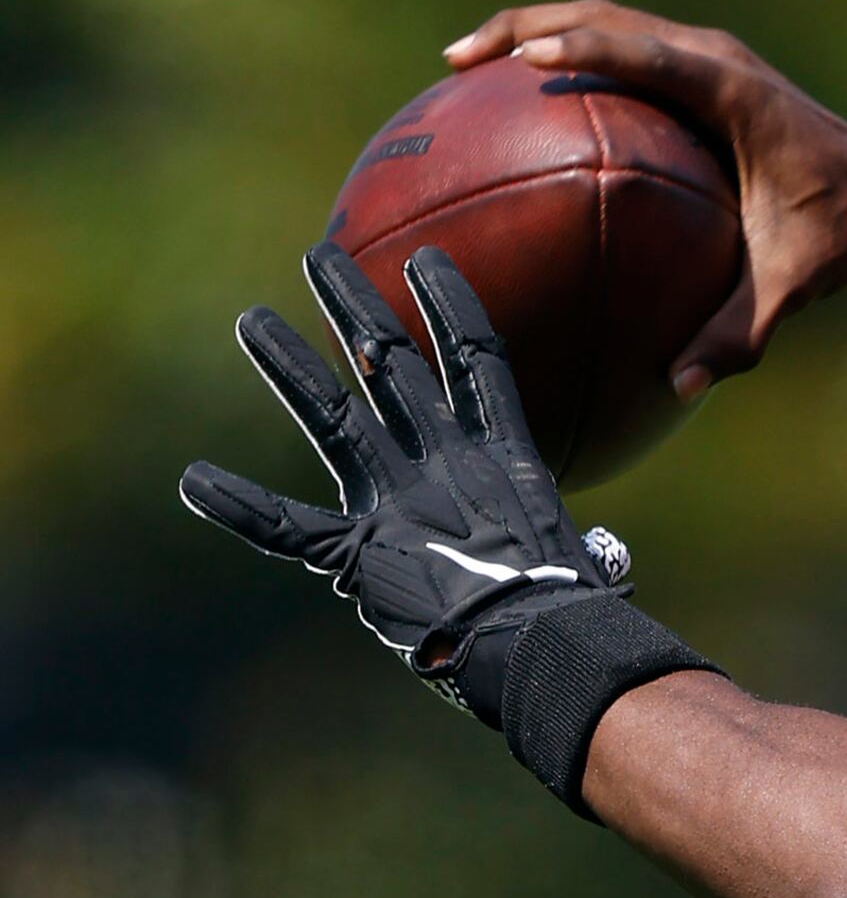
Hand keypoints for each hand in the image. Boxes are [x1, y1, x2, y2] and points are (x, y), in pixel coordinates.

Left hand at [181, 242, 634, 729]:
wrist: (537, 639)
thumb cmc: (574, 611)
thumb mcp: (585, 561)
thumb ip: (582, 550)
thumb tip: (601, 561)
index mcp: (505, 457)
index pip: (476, 358)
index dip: (449, 304)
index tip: (424, 259)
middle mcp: (446, 461)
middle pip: (392, 361)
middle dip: (353, 305)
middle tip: (319, 258)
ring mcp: (397, 501)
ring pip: (333, 415)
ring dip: (289, 365)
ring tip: (250, 321)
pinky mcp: (358, 552)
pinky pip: (286, 525)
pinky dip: (238, 504)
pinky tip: (193, 481)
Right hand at [443, 0, 846, 398]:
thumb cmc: (839, 231)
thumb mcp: (791, 285)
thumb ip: (736, 334)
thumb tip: (678, 383)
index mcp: (733, 91)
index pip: (647, 55)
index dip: (586, 49)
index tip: (524, 61)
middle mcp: (715, 58)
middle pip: (606, 17)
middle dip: (527, 26)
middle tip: (458, 61)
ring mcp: (706, 56)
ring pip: (607, 21)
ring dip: (537, 29)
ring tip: (465, 65)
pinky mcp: (699, 68)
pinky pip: (621, 48)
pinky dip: (568, 54)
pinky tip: (520, 96)